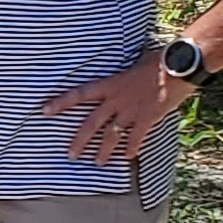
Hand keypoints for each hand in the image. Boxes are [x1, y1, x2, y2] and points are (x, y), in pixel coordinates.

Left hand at [41, 51, 193, 164]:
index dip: (61, 102)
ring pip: (111, 135)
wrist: (178, 66)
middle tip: (70, 155)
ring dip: (103, 151)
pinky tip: (128, 157)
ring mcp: (131, 110)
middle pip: (91, 123)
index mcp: (111, 83)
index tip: (44, 110)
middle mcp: (117, 99)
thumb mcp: (135, 64)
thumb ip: (126, 75)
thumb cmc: (159, 60)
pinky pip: (135, 138)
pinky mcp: (147, 118)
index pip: (80, 94)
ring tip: (98, 163)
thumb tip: (126, 75)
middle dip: (79, 140)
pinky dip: (132, 149)